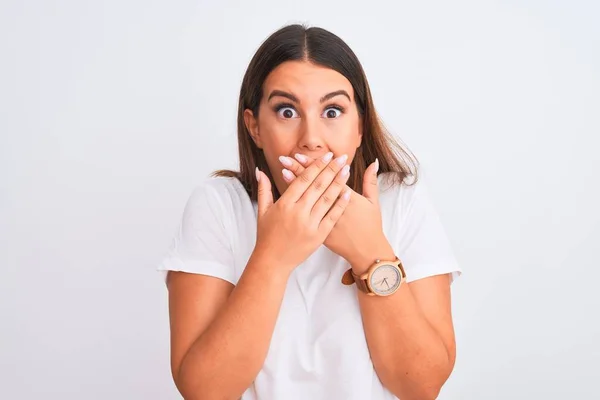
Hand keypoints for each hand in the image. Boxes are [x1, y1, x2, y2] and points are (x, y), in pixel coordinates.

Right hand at [253, 152, 351, 272]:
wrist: (273, 261)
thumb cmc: (266, 235)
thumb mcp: (263, 211)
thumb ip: (264, 189)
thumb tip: (260, 170)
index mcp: (285, 204)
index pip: (304, 179)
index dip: (316, 166)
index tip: (327, 155)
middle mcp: (298, 213)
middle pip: (318, 186)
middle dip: (331, 169)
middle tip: (342, 157)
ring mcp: (309, 224)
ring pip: (327, 199)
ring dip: (339, 182)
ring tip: (347, 170)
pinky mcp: (319, 236)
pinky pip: (332, 216)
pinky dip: (340, 203)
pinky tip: (348, 192)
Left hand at [278, 153, 389, 271]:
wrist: (366, 252)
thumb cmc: (371, 226)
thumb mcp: (374, 203)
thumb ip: (371, 181)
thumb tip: (374, 162)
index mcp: (347, 198)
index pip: (327, 177)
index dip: (314, 165)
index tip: (300, 155)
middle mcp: (332, 208)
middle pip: (313, 185)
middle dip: (299, 170)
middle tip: (285, 158)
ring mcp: (324, 221)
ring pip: (307, 199)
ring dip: (295, 184)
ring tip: (284, 171)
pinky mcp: (318, 231)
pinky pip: (305, 214)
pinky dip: (296, 204)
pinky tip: (287, 196)